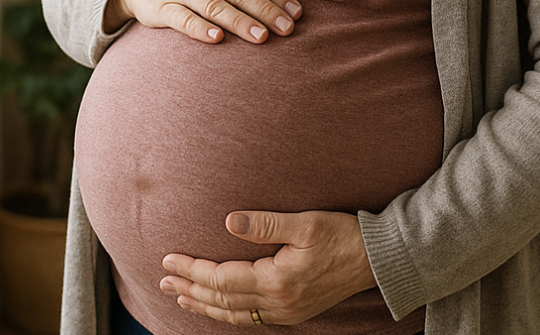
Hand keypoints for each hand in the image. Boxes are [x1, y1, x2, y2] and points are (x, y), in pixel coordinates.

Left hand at [159, 210, 375, 325]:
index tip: (169, 258)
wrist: (377, 259)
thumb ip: (265, 223)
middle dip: (189, 288)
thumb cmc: (343, 234)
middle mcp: (279, 303)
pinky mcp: (294, 312)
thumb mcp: (305, 222)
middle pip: (222, 300)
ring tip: (180, 295)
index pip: (222, 279)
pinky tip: (218, 307)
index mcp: (277, 281)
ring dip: (203, 304)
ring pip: (234, 314)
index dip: (192, 269)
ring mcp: (286, 312)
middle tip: (162, 279)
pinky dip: (227, 313)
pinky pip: (250, 318)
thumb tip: (228, 220)